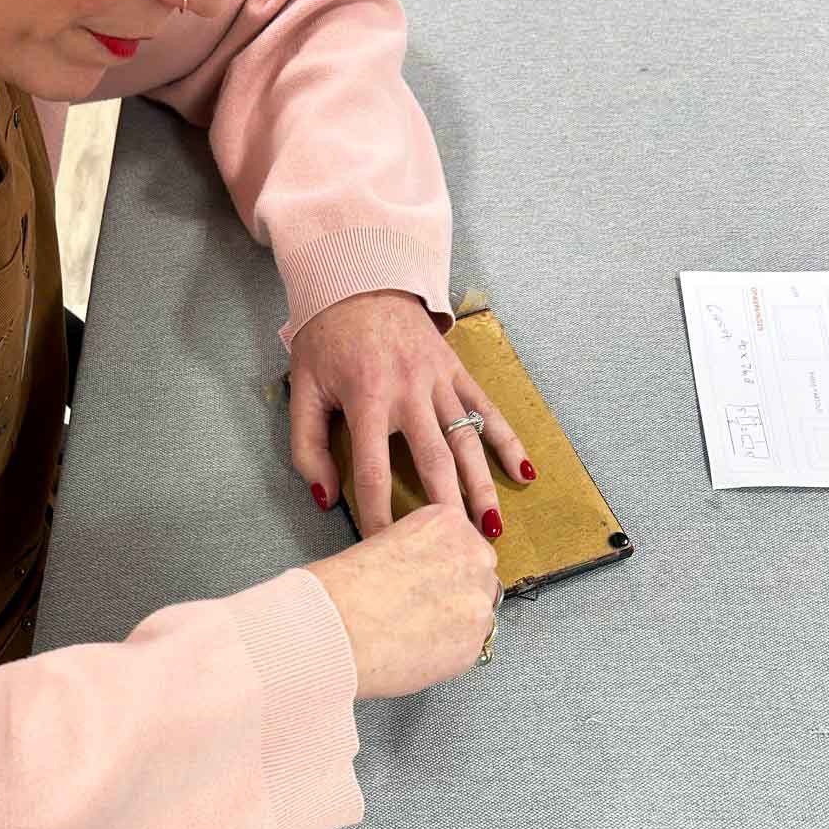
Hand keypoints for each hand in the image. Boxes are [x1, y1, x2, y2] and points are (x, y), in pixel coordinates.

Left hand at [288, 289, 535, 538]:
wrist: (359, 278)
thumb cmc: (326, 339)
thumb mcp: (303, 389)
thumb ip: (307, 446)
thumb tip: (325, 497)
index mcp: (367, 400)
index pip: (374, 472)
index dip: (379, 515)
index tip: (386, 549)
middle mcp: (409, 392)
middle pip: (434, 462)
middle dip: (447, 510)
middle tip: (456, 550)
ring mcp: (438, 381)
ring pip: (466, 441)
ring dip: (482, 486)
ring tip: (491, 527)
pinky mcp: (456, 371)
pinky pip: (487, 410)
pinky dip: (508, 440)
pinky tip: (524, 473)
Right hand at [306, 502, 498, 699]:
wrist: (333, 629)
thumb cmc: (340, 588)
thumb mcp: (381, 542)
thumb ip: (414, 551)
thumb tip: (420, 573)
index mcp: (447, 521)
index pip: (463, 540)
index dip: (441, 563)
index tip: (425, 578)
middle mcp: (473, 554)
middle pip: (479, 572)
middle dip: (456, 589)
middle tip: (420, 607)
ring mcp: (478, 600)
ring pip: (477, 612)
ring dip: (454, 621)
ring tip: (414, 632)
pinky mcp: (472, 644)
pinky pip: (469, 647)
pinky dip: (447, 652)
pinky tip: (417, 649)